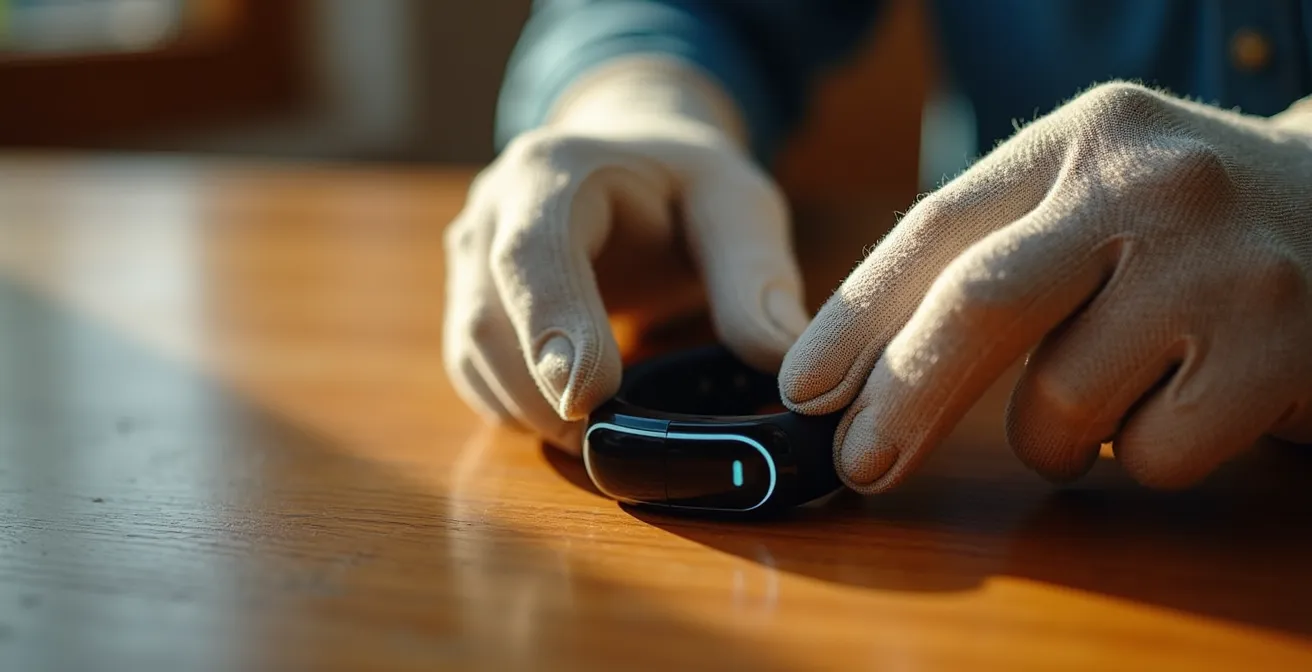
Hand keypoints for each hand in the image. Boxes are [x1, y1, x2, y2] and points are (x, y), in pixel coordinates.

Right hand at [443, 58, 809, 452]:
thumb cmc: (684, 183)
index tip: (587, 396)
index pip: (535, 252)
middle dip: (541, 395)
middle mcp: (493, 211)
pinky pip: (474, 371)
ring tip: (598, 441)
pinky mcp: (469, 302)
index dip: (555, 326)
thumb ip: (755, 277)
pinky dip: (517, 409)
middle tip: (606, 445)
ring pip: (473, 355)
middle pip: (488, 318)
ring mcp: (470, 259)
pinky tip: (570, 423)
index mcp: (553, 172)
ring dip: (529, 413)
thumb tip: (779, 362)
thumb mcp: (736, 205)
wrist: (633, 160)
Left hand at [780, 82, 1311, 491]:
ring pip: (1062, 404)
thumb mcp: (1095, 195)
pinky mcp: (1283, 345)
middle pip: (980, 306)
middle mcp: (1148, 183)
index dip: (854, 317)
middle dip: (902, 398)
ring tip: (1103, 396)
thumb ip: (995, 254)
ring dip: (1051, 436)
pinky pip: (1149, 452)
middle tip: (859, 463)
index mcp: (1080, 136)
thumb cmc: (1193, 224)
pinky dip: (1141, 454)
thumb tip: (861, 374)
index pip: (936, 226)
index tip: (802, 386)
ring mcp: (1220, 262)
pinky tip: (1188, 400)